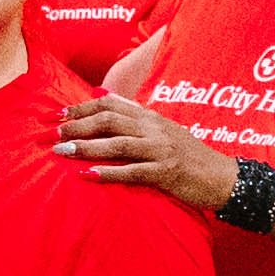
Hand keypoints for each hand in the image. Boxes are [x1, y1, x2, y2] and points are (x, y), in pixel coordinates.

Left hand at [58, 91, 237, 216]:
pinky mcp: (166, 172)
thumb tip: (103, 98)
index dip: (81, 108)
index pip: (109, 105)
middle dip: (76, 126)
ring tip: (61, 152)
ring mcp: (161, 149)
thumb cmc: (189, 156)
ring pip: (117, 144)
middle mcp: (154, 128)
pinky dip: (109, 172)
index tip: (56, 114)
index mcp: (150, 117)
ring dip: (86, 147)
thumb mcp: (163, 129)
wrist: (223, 177)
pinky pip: (133, 171)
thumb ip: (134, 116)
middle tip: (51, 134)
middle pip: (108, 121)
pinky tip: (88, 175)